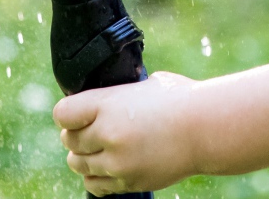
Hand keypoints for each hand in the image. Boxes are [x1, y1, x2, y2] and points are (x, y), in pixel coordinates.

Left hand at [55, 73, 204, 194]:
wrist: (206, 128)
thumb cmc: (179, 99)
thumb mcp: (144, 84)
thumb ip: (117, 96)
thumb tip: (100, 99)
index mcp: (107, 105)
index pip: (62, 114)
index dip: (68, 113)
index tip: (76, 112)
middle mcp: (108, 135)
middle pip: (68, 141)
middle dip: (75, 135)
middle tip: (90, 130)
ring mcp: (117, 163)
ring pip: (77, 164)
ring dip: (84, 156)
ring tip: (99, 148)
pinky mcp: (128, 182)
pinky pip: (95, 185)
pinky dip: (96, 176)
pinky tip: (107, 165)